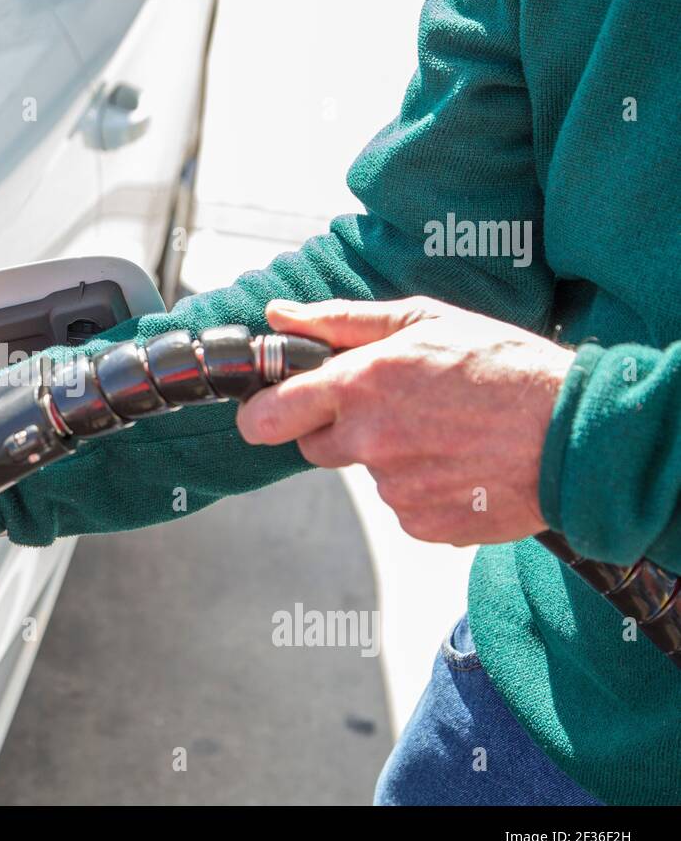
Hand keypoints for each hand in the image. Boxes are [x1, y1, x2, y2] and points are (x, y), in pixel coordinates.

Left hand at [237, 297, 574, 545]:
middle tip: (392, 409)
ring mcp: (394, 489)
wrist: (575, 432)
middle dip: (336, 430)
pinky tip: (458, 462)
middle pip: (312, 449)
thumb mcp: (423, 319)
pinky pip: (400, 506)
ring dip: (388, 456)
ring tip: (443, 431)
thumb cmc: (503, 364)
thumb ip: (339, 322)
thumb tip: (277, 316)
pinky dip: (421, 488)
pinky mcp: (421, 524)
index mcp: (362, 385)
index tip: (272, 407)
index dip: (264, 412)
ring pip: (364, 474)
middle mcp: (370, 441)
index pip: (267, 416)